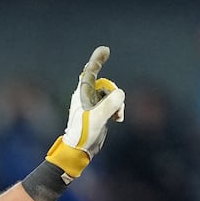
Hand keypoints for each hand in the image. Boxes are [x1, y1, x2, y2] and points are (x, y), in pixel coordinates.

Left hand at [45, 45, 125, 178]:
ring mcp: (93, 104)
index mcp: (82, 93)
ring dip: (117, 104)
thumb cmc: (83, 133)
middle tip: (115, 111)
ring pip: (111, 95)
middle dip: (114, 95)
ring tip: (116, 117)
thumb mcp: (97, 118)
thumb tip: (120, 94)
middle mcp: (87, 96)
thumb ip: (109, 104)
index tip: (106, 50)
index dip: (97, 60)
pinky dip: (117, 109)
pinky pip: (112, 104)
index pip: (90, 72)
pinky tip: (117, 119)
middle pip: (106, 85)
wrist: (79, 150)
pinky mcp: (99, 112)